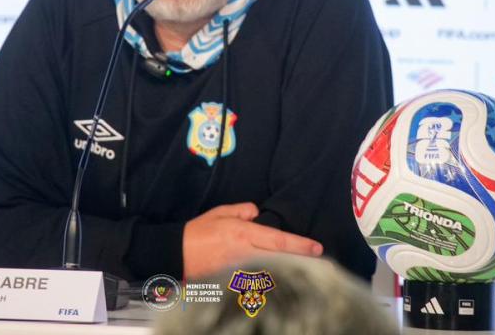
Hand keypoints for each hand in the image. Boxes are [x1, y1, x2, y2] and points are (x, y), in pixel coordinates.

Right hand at [182, 202, 323, 277]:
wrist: (174, 254)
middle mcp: (244, 254)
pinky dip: (269, 282)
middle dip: (301, 261)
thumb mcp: (220, 212)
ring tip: (302, 270)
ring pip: (271, 274)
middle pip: (280, 259)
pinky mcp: (233, 283)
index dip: (300, 245)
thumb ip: (242, 210)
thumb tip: (258, 213)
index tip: (317, 248)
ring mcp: (239, 271)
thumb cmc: (197, 232)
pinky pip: (256, 284)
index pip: (278, 240)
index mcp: (242, 234)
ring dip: (287, 272)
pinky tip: (280, 282)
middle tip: (319, 262)